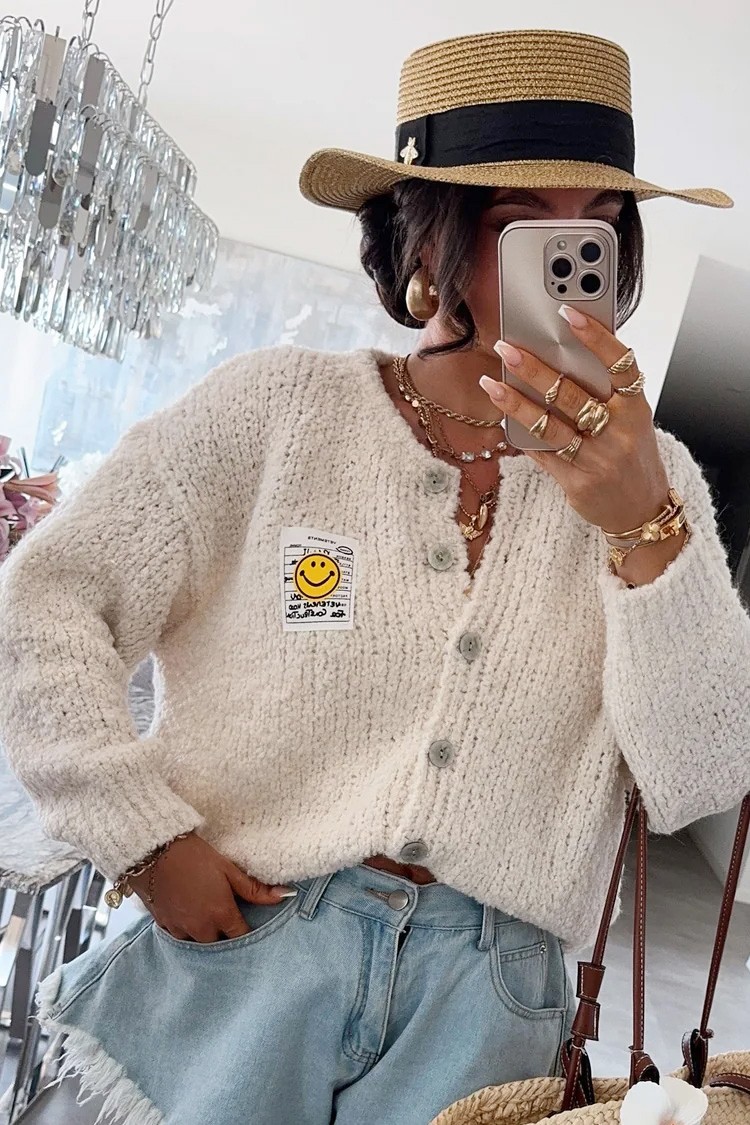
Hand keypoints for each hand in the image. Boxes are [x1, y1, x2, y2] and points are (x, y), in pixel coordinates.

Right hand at [128, 831, 295, 943]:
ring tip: (208, 915)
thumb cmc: (194, 856)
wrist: (153, 850)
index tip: (251, 925)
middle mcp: (201, 929)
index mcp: (221, 915)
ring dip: (206, 934)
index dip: (248, 934)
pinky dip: (187, 930)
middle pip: (219, 945)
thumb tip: (284, 896)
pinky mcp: (163, 926)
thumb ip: (255, 889)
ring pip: (199, 943)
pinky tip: (189, 914)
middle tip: (229, 918)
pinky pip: (180, 937)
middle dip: (226, 936)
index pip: (241, 938)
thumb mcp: (228, 869)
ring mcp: (180, 929)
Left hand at [479, 307, 670, 534]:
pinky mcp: (577, 483)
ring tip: (491, 384)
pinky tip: (502, 418)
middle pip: (571, 395)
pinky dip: (521, 435)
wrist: (641, 509)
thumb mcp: (633, 419)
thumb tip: (559, 356)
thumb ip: (605, 392)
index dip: (596, 338)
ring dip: (516, 403)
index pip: (620, 365)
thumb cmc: (632, 454)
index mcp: (636, 409)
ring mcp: (598, 460)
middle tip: (507, 348)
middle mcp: (619, 433)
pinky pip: (542, 453)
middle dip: (535, 370)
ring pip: (549, 426)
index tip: (569, 313)